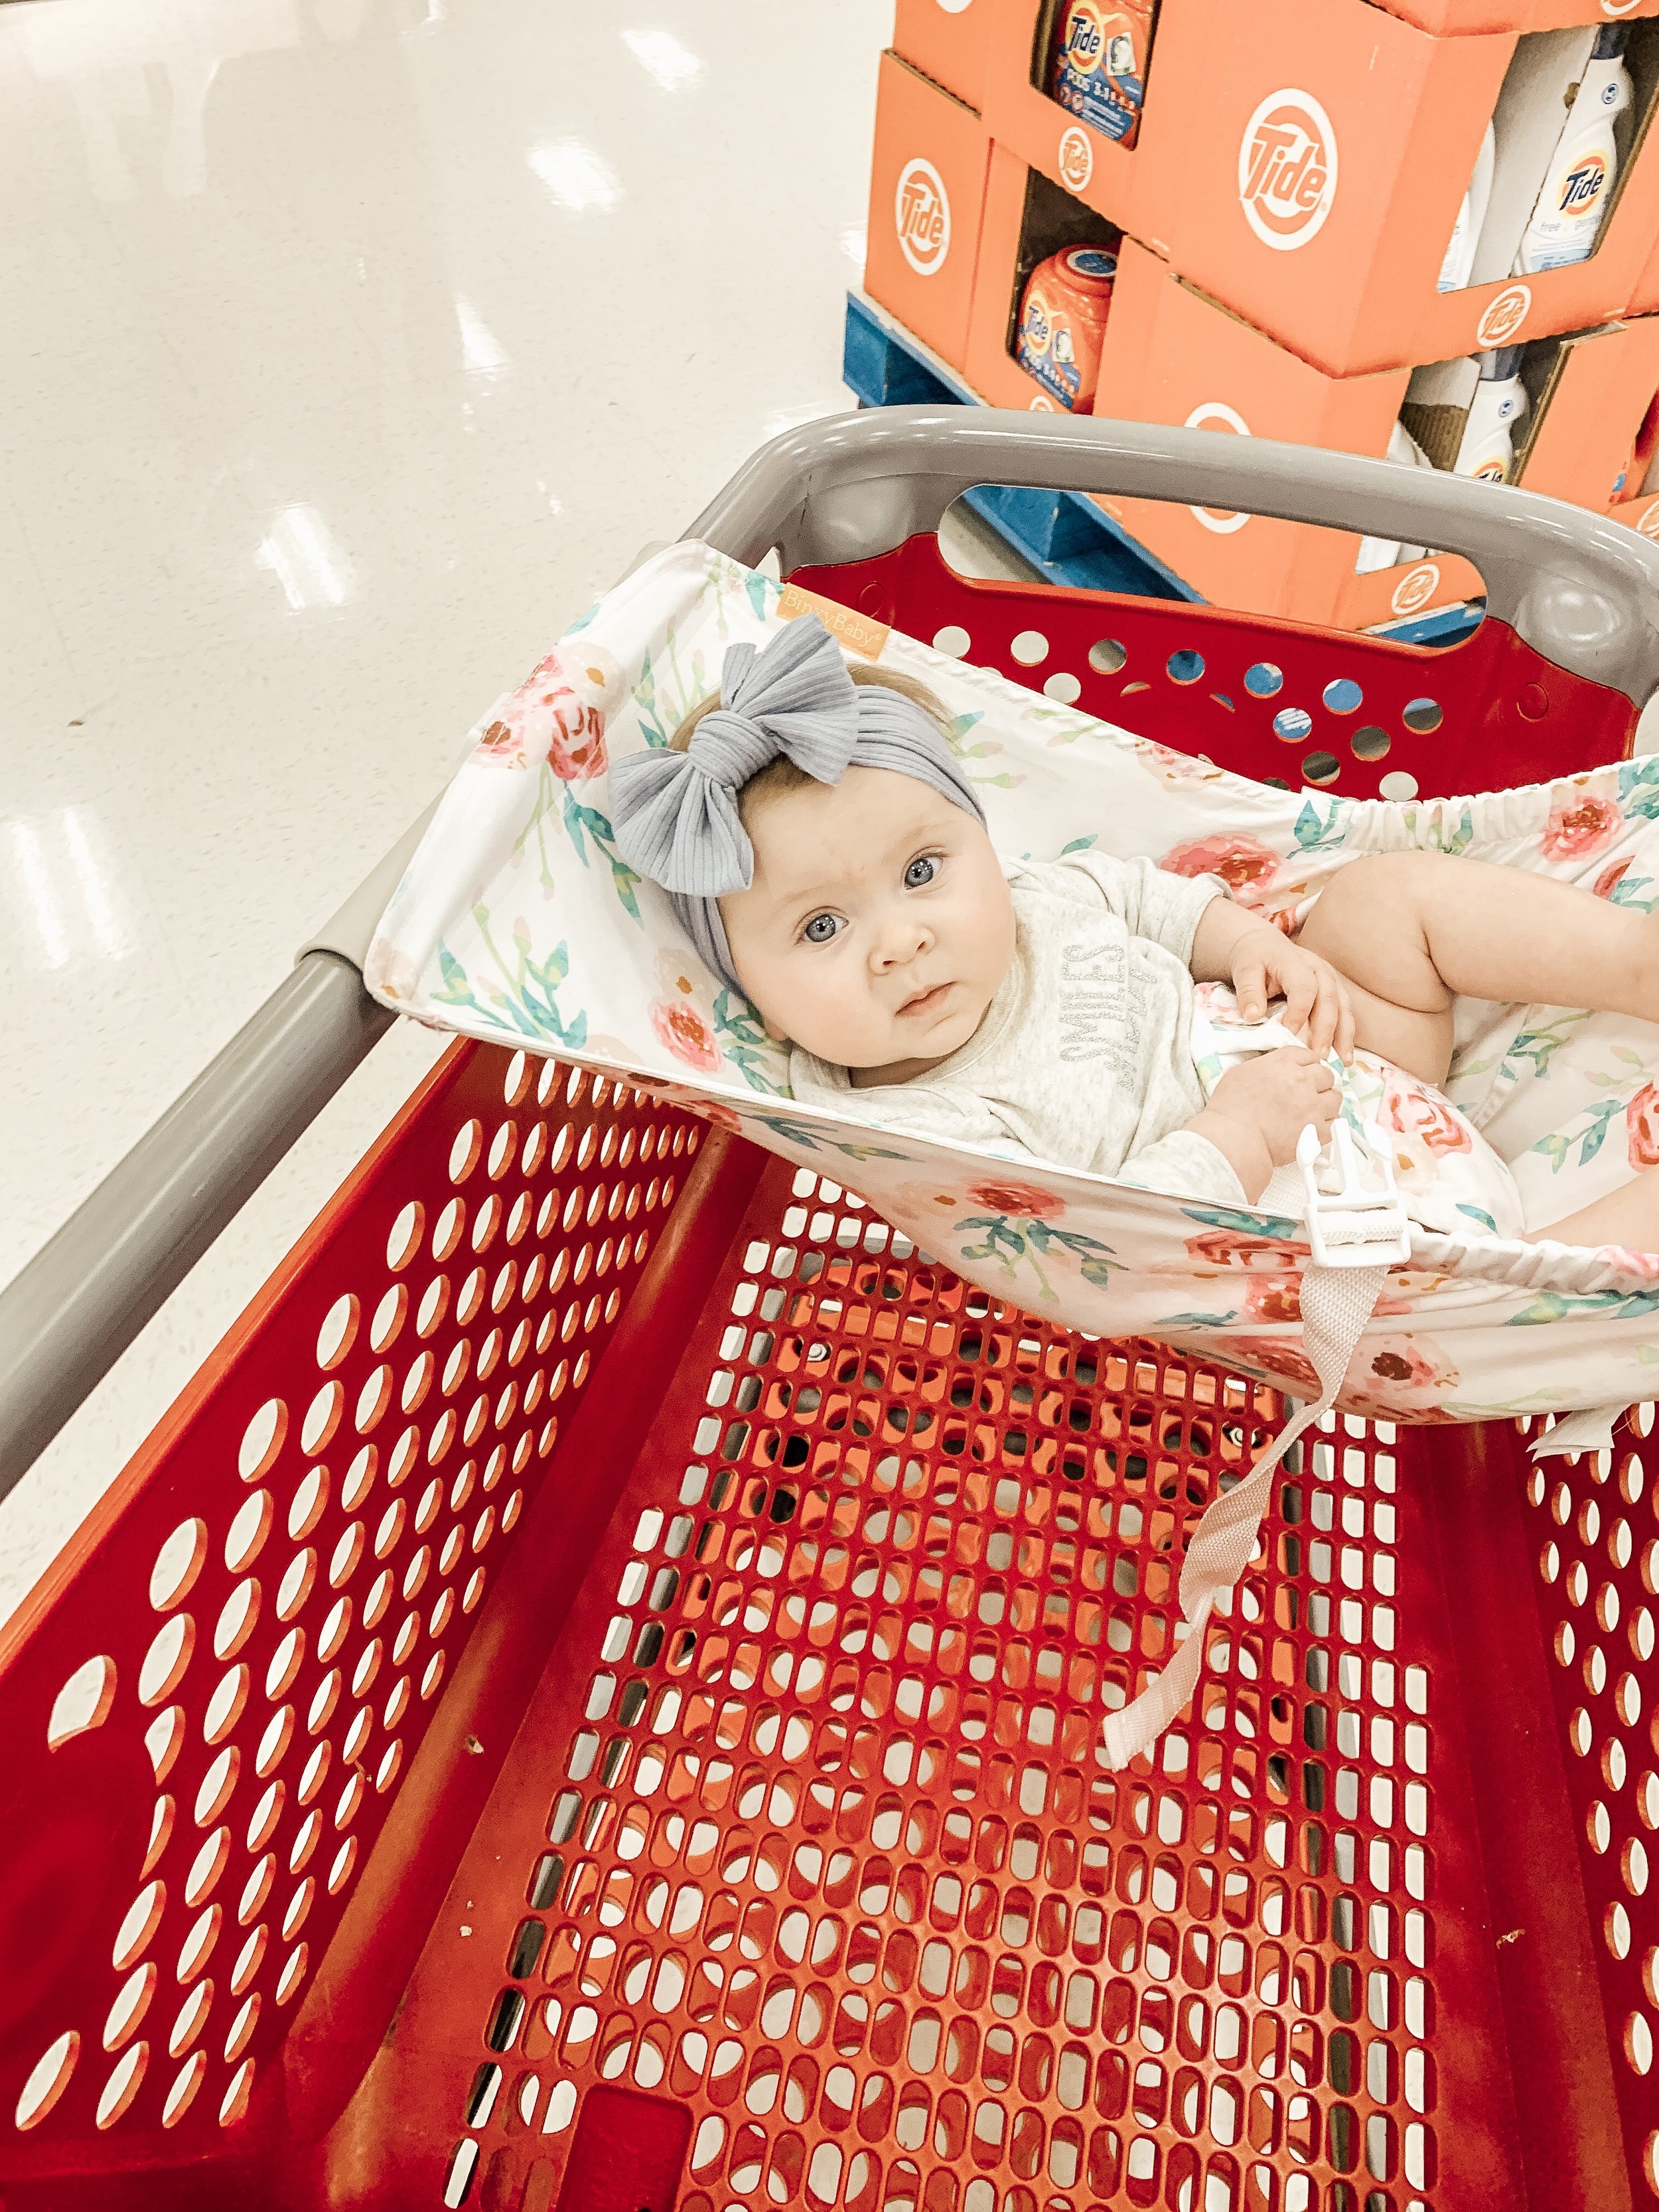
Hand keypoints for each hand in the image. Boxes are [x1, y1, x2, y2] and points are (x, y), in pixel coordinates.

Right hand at [1188, 1048, 1339, 1199]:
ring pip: (1335, 1099)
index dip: (1306, 1065)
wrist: (1234, 1138)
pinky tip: (1310, 1129)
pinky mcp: (1317, 1131)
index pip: (1308, 1056)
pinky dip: (1322, 1128)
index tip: (1304, 1073)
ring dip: (1326, 1103)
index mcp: (1283, 1063)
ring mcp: (1312, 1106)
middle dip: (1318, 1083)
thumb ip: (1264, 1067)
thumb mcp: (1241, 1073)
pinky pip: (1330, 1126)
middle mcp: (1302, 1081)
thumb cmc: (1230, 1109)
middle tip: (1309, 1093)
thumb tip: (1272, 1071)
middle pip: (1326, 1075)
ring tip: (1313, 1111)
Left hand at [1229, 923, 1355, 1060]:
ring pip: (1343, 1007)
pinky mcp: (1335, 990)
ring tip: (1342, 1061)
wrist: (1267, 947)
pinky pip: (1345, 1013)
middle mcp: (1319, 970)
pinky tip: (1345, 1055)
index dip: (1298, 1011)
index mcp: (1296, 962)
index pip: (1304, 987)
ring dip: (1343, 1035)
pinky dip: (1346, 1034)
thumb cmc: (1256, 960)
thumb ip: (1248, 992)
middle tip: (1318, 1055)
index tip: (1289, 1033)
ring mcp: (1331, 980)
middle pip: (1329, 999)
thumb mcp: (1245, 970)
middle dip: (1325, 1029)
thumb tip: (1253, 1016)